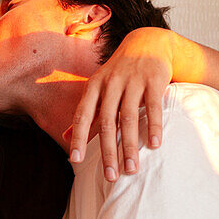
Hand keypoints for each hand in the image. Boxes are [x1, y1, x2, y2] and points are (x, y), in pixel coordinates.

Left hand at [69, 27, 176, 176]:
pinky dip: (153, 126)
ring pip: (128, 118)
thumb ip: (86, 113)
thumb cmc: (119, 73)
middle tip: (110, 176)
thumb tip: (63, 137)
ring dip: (129, 146)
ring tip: (131, 169)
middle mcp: (111, 83)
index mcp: (94, 87)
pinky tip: (154, 145)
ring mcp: (133, 81)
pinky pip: (153, 107)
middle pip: (106, 122)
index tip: (75, 160)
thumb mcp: (98, 88)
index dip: (78, 137)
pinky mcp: (154, 80)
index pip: (82, 115)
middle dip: (107, 151)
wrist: (148, 42)